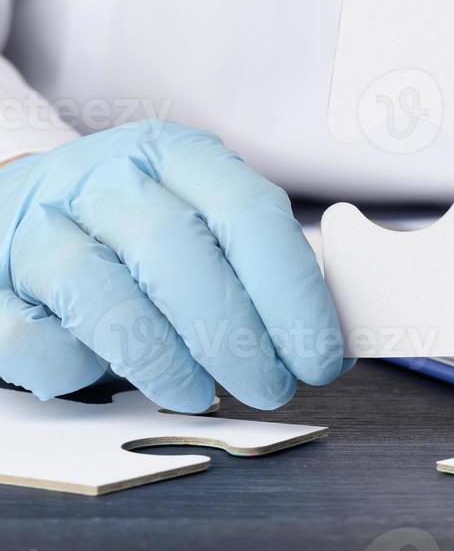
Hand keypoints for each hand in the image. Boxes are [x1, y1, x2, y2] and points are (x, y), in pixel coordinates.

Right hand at [0, 120, 348, 411]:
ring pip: (103, 292)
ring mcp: (37, 226)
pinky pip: (32, 336)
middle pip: (178, 251)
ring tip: (200, 394)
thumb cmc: (136, 232)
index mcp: (175, 155)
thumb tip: (326, 340)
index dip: (293, 292)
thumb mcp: (203, 221)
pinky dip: (78, 368)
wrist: (22, 214)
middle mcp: (105, 178)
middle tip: (272, 387)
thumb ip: (261, 268)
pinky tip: (111, 377)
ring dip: (165, 360)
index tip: (320, 354)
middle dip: (237, 334)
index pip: (248, 212)